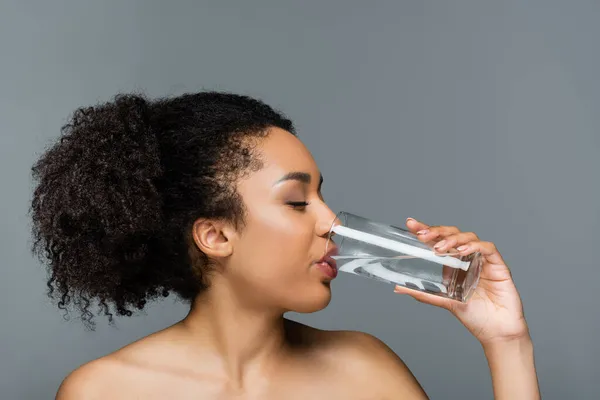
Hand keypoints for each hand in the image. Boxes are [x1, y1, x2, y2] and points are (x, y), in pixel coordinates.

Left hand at [394, 218, 529, 345]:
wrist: (497, 332)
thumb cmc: (475, 316)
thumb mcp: (445, 302)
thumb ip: (424, 294)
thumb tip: (397, 288)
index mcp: (453, 263)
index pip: (438, 240)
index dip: (426, 229)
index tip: (410, 224)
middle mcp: (467, 257)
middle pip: (452, 233)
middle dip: (437, 231)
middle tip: (422, 235)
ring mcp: (482, 259)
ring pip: (468, 236)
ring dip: (452, 239)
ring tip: (440, 248)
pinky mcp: (498, 265)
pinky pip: (488, 248)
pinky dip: (475, 246)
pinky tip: (463, 250)